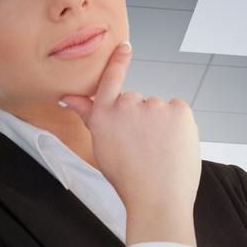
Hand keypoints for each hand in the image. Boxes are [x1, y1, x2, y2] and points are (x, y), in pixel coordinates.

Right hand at [57, 41, 198, 232]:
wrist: (157, 200)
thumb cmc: (128, 180)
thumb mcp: (101, 147)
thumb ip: (89, 116)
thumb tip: (67, 97)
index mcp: (104, 116)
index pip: (110, 80)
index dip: (118, 61)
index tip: (125, 46)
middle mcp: (127, 105)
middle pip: (139, 102)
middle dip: (143, 119)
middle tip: (145, 148)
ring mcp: (154, 106)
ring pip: (160, 109)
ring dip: (162, 124)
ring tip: (160, 152)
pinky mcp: (179, 109)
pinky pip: (178, 111)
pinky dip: (179, 125)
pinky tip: (173, 145)